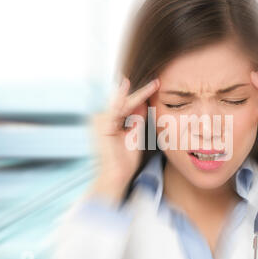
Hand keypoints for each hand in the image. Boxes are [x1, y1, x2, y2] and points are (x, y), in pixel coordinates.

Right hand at [87, 77, 159, 205]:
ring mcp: (100, 121)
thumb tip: (143, 103)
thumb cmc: (124, 160)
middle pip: (125, 102)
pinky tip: (126, 85)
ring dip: (138, 97)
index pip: (126, 105)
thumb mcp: (135, 135)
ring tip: (154, 88)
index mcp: (109, 122)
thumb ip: (137, 119)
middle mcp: (102, 119)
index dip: (141, 95)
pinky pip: (114, 109)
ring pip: (123, 104)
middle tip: (157, 82)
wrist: (116, 176)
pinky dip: (121, 98)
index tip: (156, 85)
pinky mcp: (102, 125)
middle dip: (142, 93)